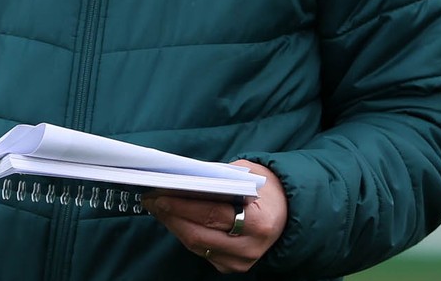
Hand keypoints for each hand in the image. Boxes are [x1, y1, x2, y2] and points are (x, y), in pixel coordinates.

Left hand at [141, 160, 286, 273]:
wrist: (289, 213)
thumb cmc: (266, 188)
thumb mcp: (247, 173)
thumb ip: (218, 177)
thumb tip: (182, 178)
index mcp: (258, 222)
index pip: (211, 214)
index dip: (182, 206)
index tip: (160, 194)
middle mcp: (249, 247)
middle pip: (199, 235)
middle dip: (170, 216)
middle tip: (151, 199)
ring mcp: (241, 262)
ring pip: (196, 245)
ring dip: (173, 225)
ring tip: (157, 207)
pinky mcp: (232, 267)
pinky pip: (202, 251)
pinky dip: (185, 233)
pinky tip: (174, 218)